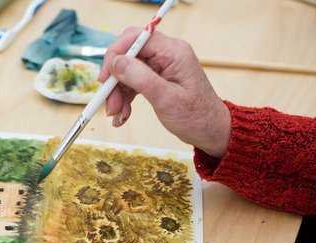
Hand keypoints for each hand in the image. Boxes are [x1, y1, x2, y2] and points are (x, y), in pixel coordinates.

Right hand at [99, 28, 230, 157]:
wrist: (209, 130)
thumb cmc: (196, 116)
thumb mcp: (166, 99)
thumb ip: (141, 78)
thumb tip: (117, 62)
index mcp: (173, 52)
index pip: (136, 38)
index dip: (116, 54)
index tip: (105, 77)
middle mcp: (167, 54)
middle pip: (128, 56)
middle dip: (115, 80)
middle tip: (109, 104)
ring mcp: (161, 66)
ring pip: (127, 71)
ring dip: (118, 93)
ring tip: (118, 115)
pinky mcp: (157, 78)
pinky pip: (133, 82)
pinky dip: (125, 98)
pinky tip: (123, 115)